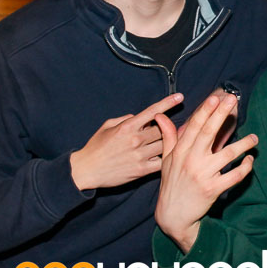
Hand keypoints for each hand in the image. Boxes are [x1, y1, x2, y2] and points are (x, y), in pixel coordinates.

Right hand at [69, 94, 183, 190]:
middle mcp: (135, 139)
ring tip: (158, 144)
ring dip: (165, 143)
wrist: (87, 170)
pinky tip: (157, 157)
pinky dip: (162, 159)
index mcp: (127, 126)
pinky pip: (161, 162)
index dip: (168, 103)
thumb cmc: (96, 147)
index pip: (152, 111)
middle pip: (162, 129)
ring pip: (165, 145)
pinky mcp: (141, 170)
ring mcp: (139, 155)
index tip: (179, 97)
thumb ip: (125, 118)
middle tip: (160, 131)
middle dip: (164, 128)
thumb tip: (140, 117)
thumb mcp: (107, 126)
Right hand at [156, 93, 257, 252]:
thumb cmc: (172, 184)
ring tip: (254, 138)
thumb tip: (160, 116)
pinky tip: (249, 160)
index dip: (205, 111)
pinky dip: (245, 167)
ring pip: (228, 154)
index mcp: (181, 152)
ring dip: (243, 144)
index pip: (194, 127)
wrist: (173, 215)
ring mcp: (203, 175)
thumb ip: (168, 136)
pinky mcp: (213, 189)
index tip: (215, 98)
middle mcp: (192, 161)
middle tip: (233, 100)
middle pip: (209, 133)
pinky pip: (234, 175)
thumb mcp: (167, 160)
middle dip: (221, 115)